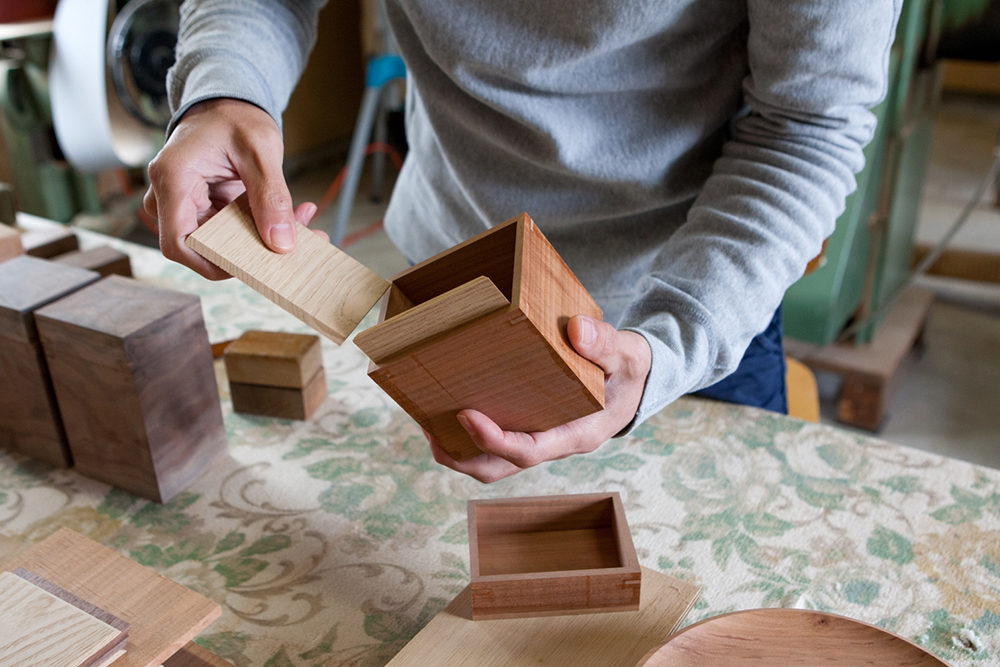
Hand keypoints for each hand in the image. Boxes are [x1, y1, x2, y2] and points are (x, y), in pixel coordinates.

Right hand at [144, 98, 326, 279]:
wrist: (226, 104)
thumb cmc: (235, 117)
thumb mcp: (260, 151)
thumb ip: (271, 198)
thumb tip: (281, 243)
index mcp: (173, 179)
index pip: (179, 243)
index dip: (213, 262)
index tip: (254, 264)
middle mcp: (170, 196)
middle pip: (204, 247)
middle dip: (253, 251)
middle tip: (302, 239)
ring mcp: (186, 205)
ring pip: (221, 242)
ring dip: (262, 239)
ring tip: (304, 222)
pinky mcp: (205, 209)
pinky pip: (230, 232)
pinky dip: (261, 228)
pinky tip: (293, 216)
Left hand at [427, 314, 651, 482]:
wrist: (636, 382)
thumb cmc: (630, 369)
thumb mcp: (627, 354)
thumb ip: (605, 344)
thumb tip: (577, 330)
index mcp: (576, 434)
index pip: (529, 451)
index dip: (494, 440)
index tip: (465, 415)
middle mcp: (554, 444)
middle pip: (500, 468)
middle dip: (462, 457)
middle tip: (429, 431)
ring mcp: (540, 439)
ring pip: (493, 462)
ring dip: (458, 450)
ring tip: (426, 423)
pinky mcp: (531, 428)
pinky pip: (495, 442)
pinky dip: (467, 433)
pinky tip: (447, 407)